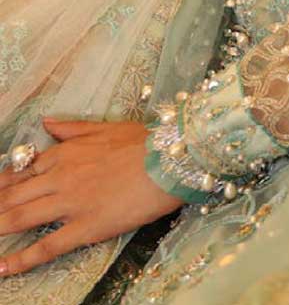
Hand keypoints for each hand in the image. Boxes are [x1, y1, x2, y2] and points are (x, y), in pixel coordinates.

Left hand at [0, 119, 181, 276]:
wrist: (169, 158)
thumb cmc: (144, 141)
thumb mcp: (105, 126)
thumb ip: (72, 128)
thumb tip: (46, 124)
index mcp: (66, 152)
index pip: (22, 170)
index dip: (2, 184)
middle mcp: (61, 176)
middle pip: (14, 196)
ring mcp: (70, 203)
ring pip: (21, 219)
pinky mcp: (85, 227)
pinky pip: (46, 247)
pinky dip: (21, 260)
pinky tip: (3, 268)